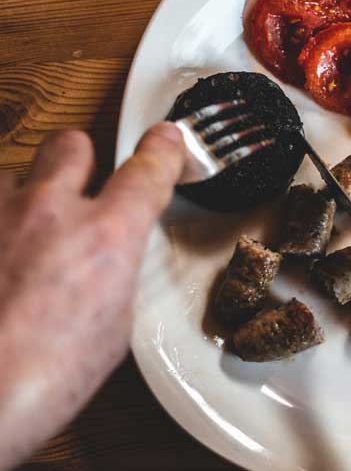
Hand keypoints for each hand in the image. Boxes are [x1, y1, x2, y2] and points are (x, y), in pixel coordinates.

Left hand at [0, 124, 183, 466]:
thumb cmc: (37, 379)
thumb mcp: (113, 330)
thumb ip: (114, 276)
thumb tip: (107, 266)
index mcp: (106, 237)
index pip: (148, 168)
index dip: (162, 151)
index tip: (165, 144)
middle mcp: (47, 211)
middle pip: (72, 143)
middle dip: (81, 162)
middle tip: (80, 192)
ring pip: (15, 172)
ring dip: (25, 196)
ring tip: (23, 238)